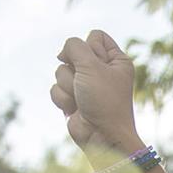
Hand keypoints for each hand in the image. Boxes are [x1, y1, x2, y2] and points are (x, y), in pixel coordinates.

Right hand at [52, 31, 141, 156]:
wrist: (102, 137)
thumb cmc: (104, 101)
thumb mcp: (91, 65)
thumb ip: (74, 46)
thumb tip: (62, 54)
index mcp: (116, 60)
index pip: (95, 35)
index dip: (89, 47)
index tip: (95, 64)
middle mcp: (101, 71)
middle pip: (74, 52)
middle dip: (75, 69)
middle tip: (87, 85)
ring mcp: (86, 85)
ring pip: (61, 70)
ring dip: (68, 86)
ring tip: (82, 100)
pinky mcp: (73, 99)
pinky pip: (56, 88)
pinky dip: (63, 99)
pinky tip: (75, 110)